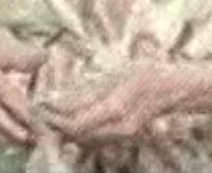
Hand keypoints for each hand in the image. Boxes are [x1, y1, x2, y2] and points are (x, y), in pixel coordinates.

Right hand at [0, 27, 47, 146]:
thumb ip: (26, 55)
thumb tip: (45, 57)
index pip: (25, 114)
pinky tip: (2, 135)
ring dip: (13, 139)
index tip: (52, 123)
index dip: (40, 121)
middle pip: (13, 132)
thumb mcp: (2, 45)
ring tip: (27, 138)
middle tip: (43, 134)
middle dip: (29, 136)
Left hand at [40, 65, 175, 146]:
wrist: (172, 89)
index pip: (73, 119)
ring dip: (64, 129)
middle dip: (55, 124)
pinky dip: (78, 132)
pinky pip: (94, 139)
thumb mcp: (114, 73)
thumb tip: (56, 98)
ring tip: (50, 116)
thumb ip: (87, 89)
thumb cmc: (145, 72)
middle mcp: (116, 127)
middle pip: (75, 134)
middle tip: (40, 112)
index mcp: (114, 108)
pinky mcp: (121, 138)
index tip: (39, 104)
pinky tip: (69, 121)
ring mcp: (120, 135)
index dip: (53, 115)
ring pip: (82, 139)